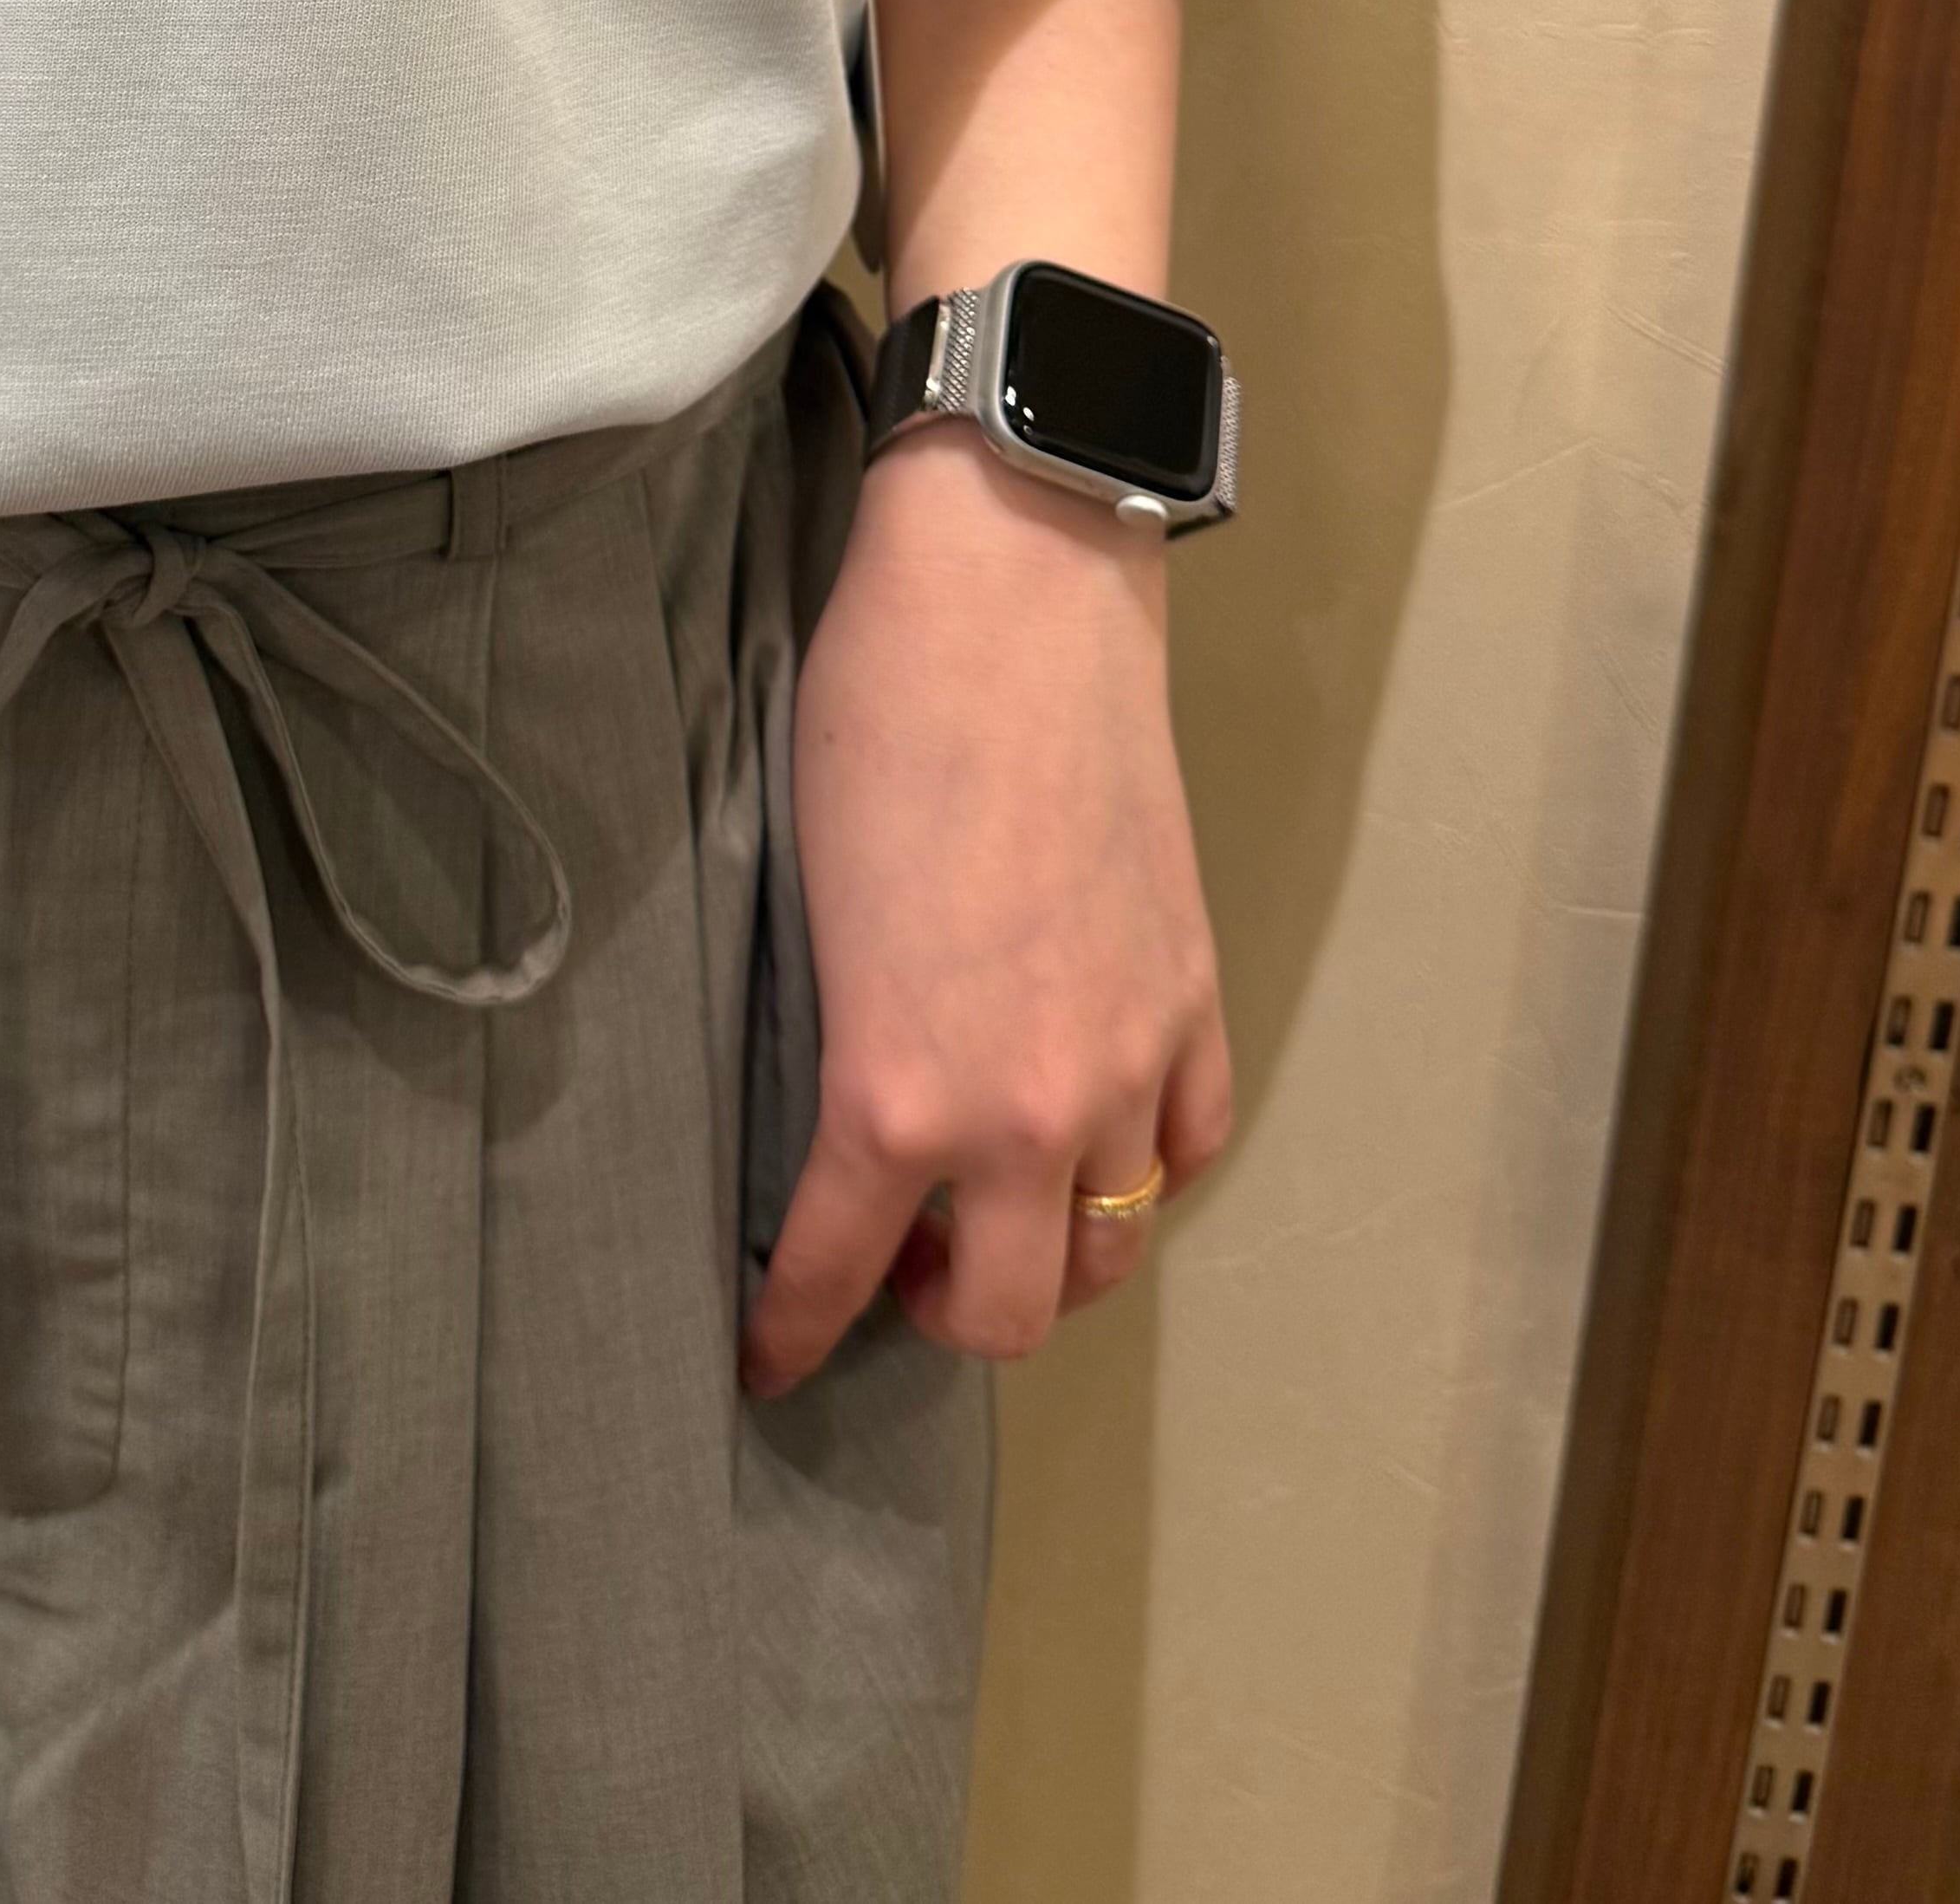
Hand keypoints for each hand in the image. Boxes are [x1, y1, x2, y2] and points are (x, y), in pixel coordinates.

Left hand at [740, 427, 1231, 1387]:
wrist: (1015, 602)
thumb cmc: (874, 720)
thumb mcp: (805, 903)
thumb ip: (832, 1039)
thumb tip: (832, 1108)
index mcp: (896, 1092)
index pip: (833, 1272)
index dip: (790, 1332)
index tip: (765, 1358)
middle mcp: (1028, 1111)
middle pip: (1005, 1312)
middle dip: (936, 1314)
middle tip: (894, 1267)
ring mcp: (1130, 1058)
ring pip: (1110, 1245)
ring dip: (1049, 1257)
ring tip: (995, 1211)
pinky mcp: (1193, 994)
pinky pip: (1190, 1143)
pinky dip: (1146, 1163)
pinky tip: (1098, 1130)